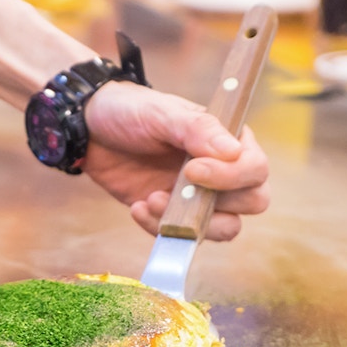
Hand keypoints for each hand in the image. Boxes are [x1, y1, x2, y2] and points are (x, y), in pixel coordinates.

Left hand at [82, 82, 269, 240]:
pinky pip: (183, 235)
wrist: (90, 131)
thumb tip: (234, 152)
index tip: (193, 169)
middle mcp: (223, 170)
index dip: (231, 175)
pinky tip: (137, 206)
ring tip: (151, 200)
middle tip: (176, 188)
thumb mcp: (162, 112)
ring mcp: (200, 195)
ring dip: (190, 222)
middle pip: (253, 201)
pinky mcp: (174, 214)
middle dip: (217, 203)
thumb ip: (198, 129)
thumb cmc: (132, 111)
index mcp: (229, 139)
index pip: (255, 168)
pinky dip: (160, 228)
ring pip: (225, 228)